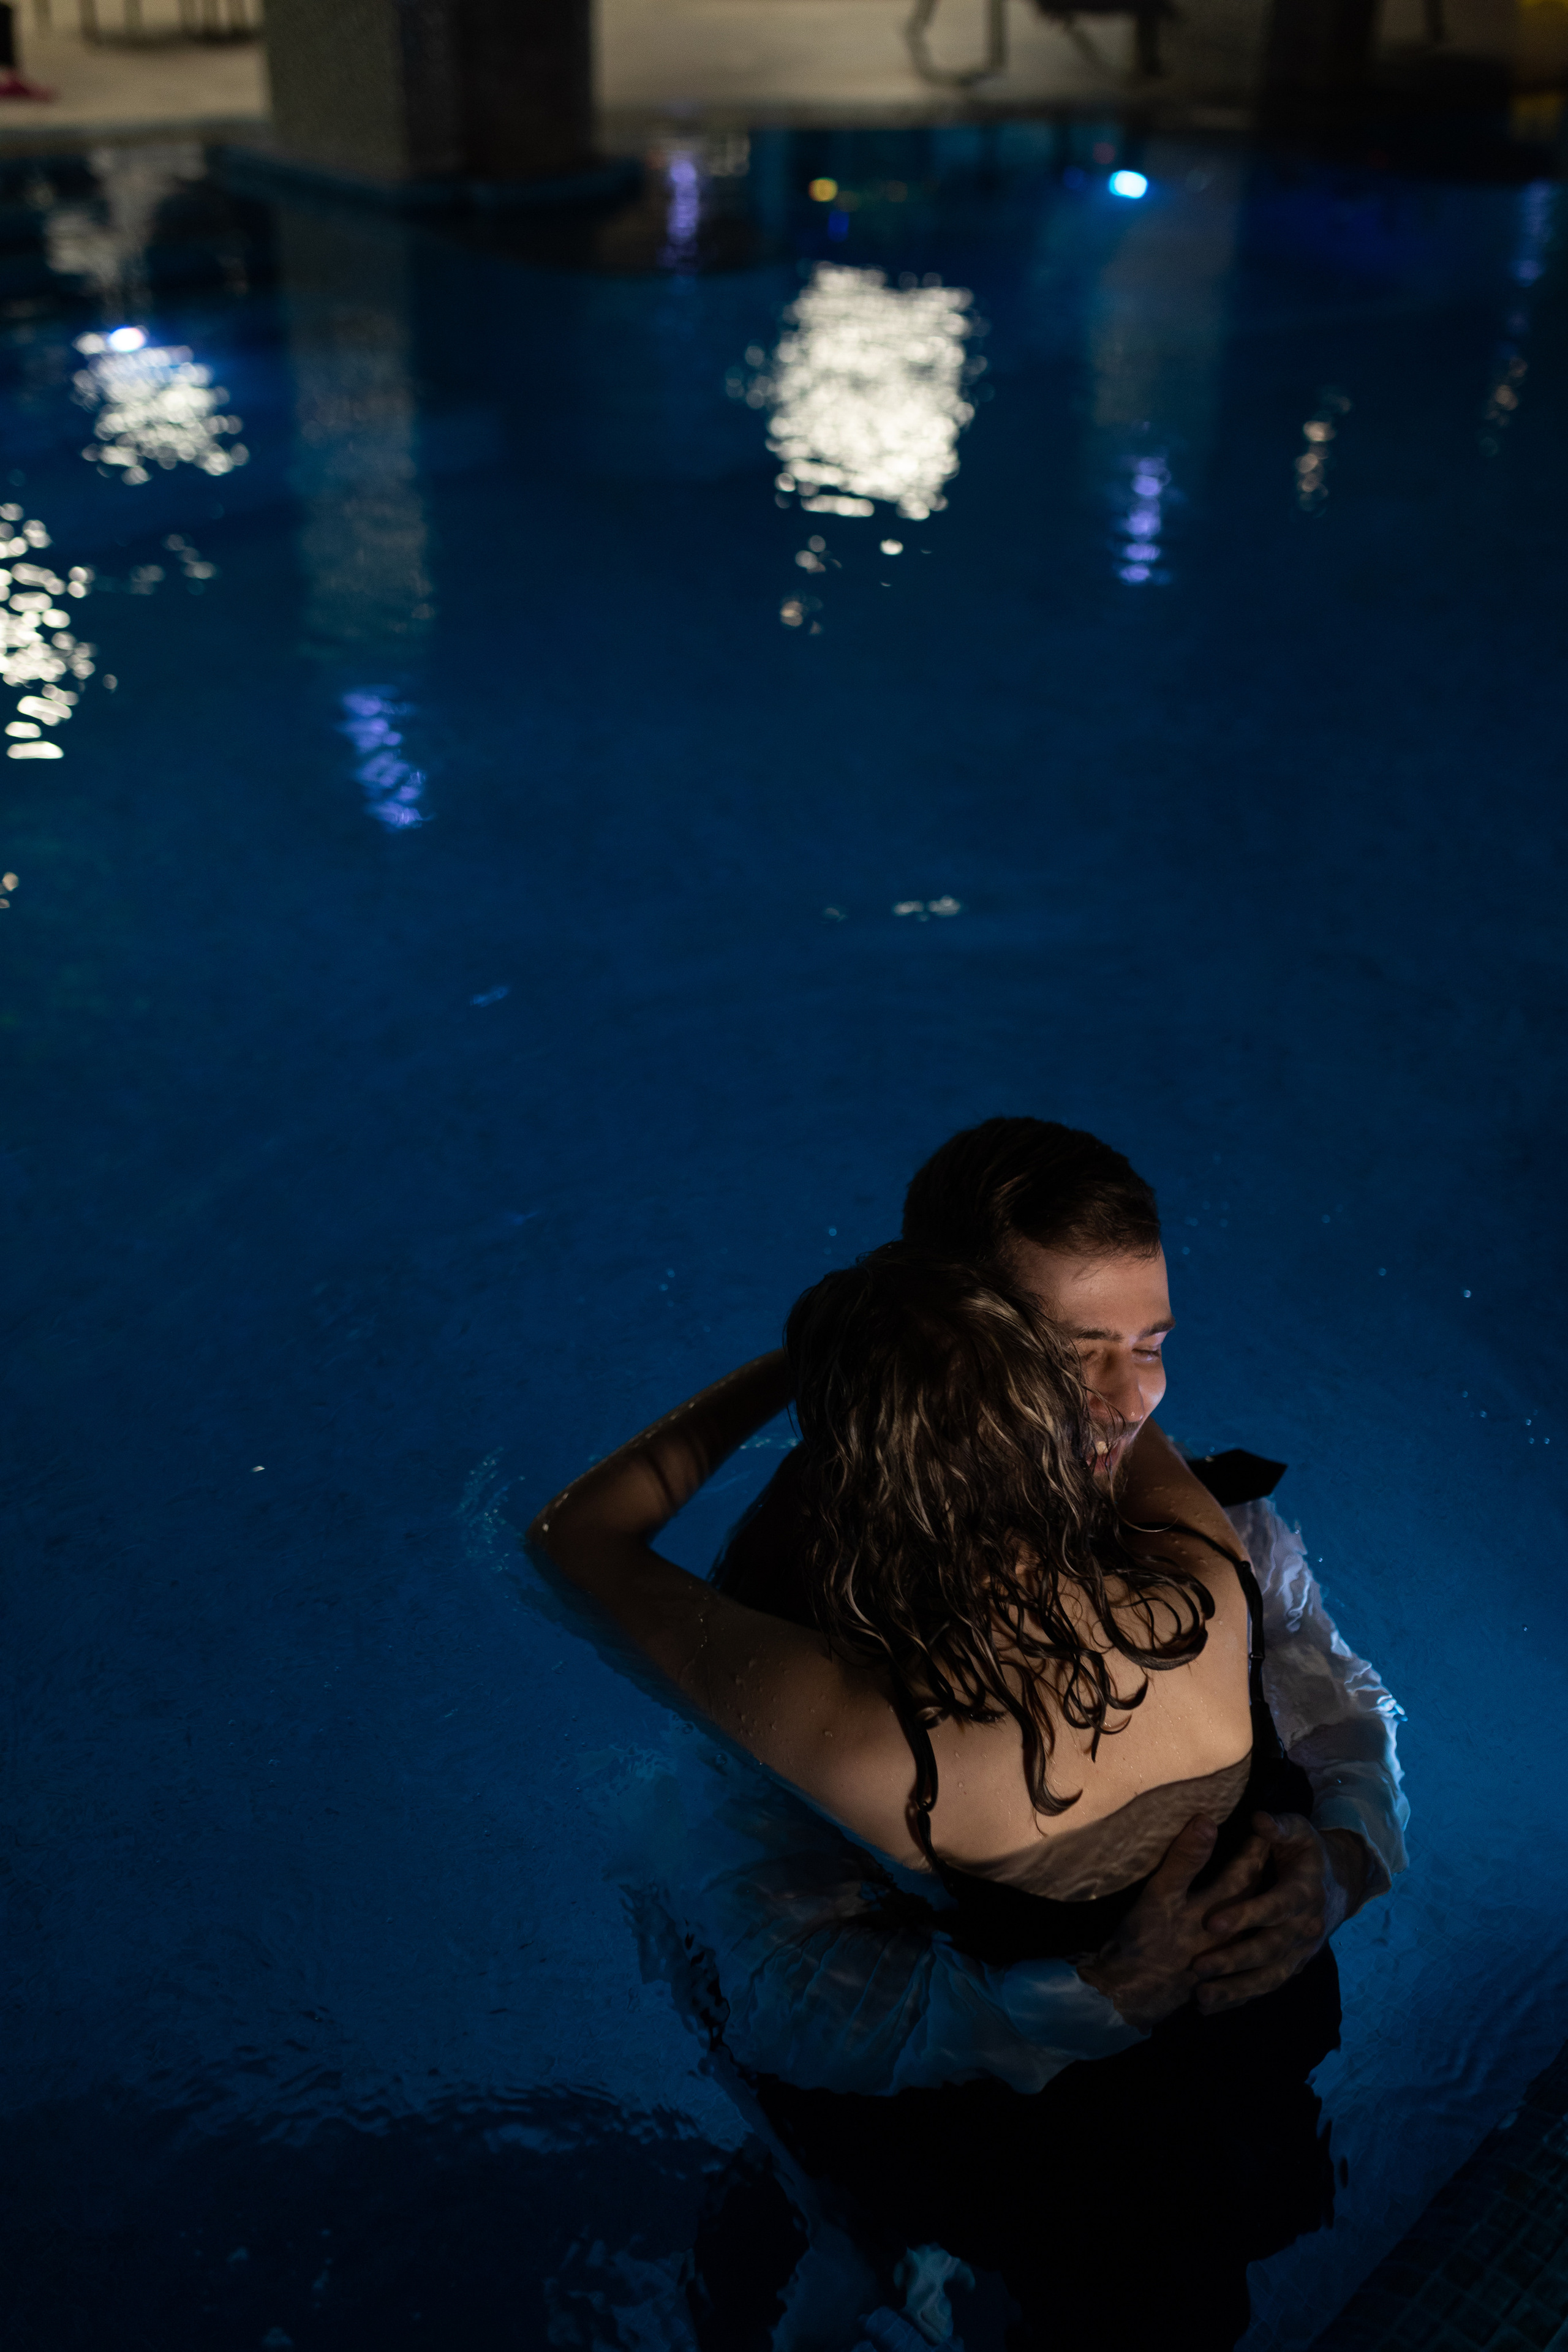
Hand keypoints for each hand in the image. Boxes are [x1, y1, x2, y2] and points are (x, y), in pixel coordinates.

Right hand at [1077, 1814, 1271, 2030]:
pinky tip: (1258, 1940)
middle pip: (1251, 1901)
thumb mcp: (1161, 1894)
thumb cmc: (1144, 1939)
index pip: (1244, 1872)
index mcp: (1216, 1910)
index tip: (1265, 1828)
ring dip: (1262, 1912)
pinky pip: (1245, 1963)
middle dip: (1262, 1877)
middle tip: (1276, 1854)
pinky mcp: (1217, 1979)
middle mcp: (1228, 1935)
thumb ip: (1185, 1859)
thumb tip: (1208, 1822)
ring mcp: (1224, 1959)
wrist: (1129, 1995)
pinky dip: (1253, 1948)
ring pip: (1252, 1929)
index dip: (1255, 1849)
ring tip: (1271, 1891)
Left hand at [1190, 1811, 1368, 2015]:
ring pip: (1267, 1976)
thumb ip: (1278, 1828)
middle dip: (1234, 1959)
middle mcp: (1304, 1927)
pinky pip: (1266, 1987)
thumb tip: (1259, 1819)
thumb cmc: (1307, 1852)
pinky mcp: (1292, 1966)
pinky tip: (1209, 2008)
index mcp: (1304, 1892)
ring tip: (1200, 1996)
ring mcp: (1300, 1952)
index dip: (1245, 1915)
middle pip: (1269, 1948)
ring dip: (1235, 1988)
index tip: (1212, 1922)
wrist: (1339, 1884)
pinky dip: (1240, 1998)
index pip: (1274, 1907)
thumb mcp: (1297, 1831)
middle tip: (1198, 1966)